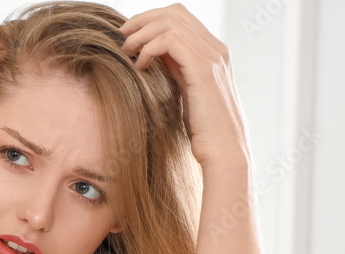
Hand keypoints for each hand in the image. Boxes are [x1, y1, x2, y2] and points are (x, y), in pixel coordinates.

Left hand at [119, 3, 250, 168]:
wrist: (223, 150)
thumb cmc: (201, 128)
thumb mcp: (184, 92)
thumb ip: (174, 70)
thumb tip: (149, 57)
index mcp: (212, 52)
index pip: (180, 17)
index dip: (150, 20)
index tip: (128, 35)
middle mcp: (216, 49)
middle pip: (175, 12)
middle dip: (142, 21)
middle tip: (121, 38)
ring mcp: (212, 57)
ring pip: (171, 22)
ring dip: (142, 34)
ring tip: (126, 52)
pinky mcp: (203, 70)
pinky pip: (171, 41)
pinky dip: (149, 48)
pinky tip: (140, 65)